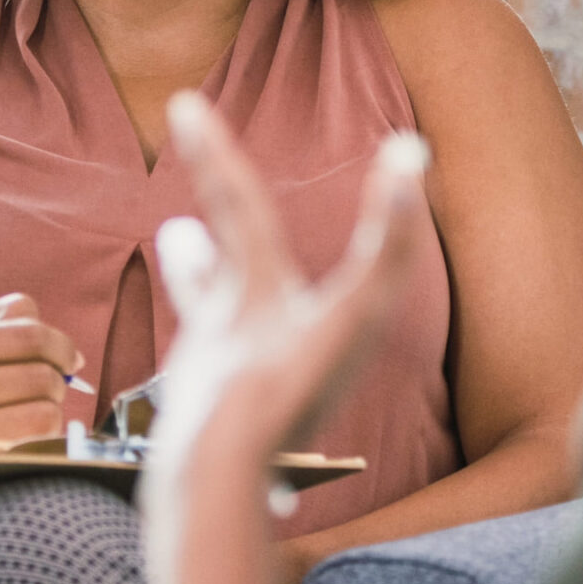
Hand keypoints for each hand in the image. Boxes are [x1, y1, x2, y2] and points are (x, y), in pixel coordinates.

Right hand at [0, 294, 85, 456]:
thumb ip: (14, 317)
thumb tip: (74, 356)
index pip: (28, 335)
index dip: (62, 345)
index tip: (68, 358)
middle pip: (41, 376)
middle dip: (58, 381)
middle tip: (46, 389)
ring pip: (44, 411)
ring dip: (51, 410)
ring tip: (30, 411)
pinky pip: (37, 441)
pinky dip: (44, 435)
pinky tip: (25, 433)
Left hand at [146, 91, 431, 485]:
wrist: (213, 478)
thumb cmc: (289, 390)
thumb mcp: (356, 312)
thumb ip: (390, 239)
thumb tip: (411, 150)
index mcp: (253, 293)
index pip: (237, 204)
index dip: (216, 152)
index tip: (183, 105)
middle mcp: (217, 333)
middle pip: (203, 284)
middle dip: (194, 258)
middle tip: (171, 234)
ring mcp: (201, 389)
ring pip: (201, 353)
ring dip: (203, 338)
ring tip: (199, 338)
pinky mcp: (198, 446)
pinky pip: (217, 432)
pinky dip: (230, 436)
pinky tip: (244, 470)